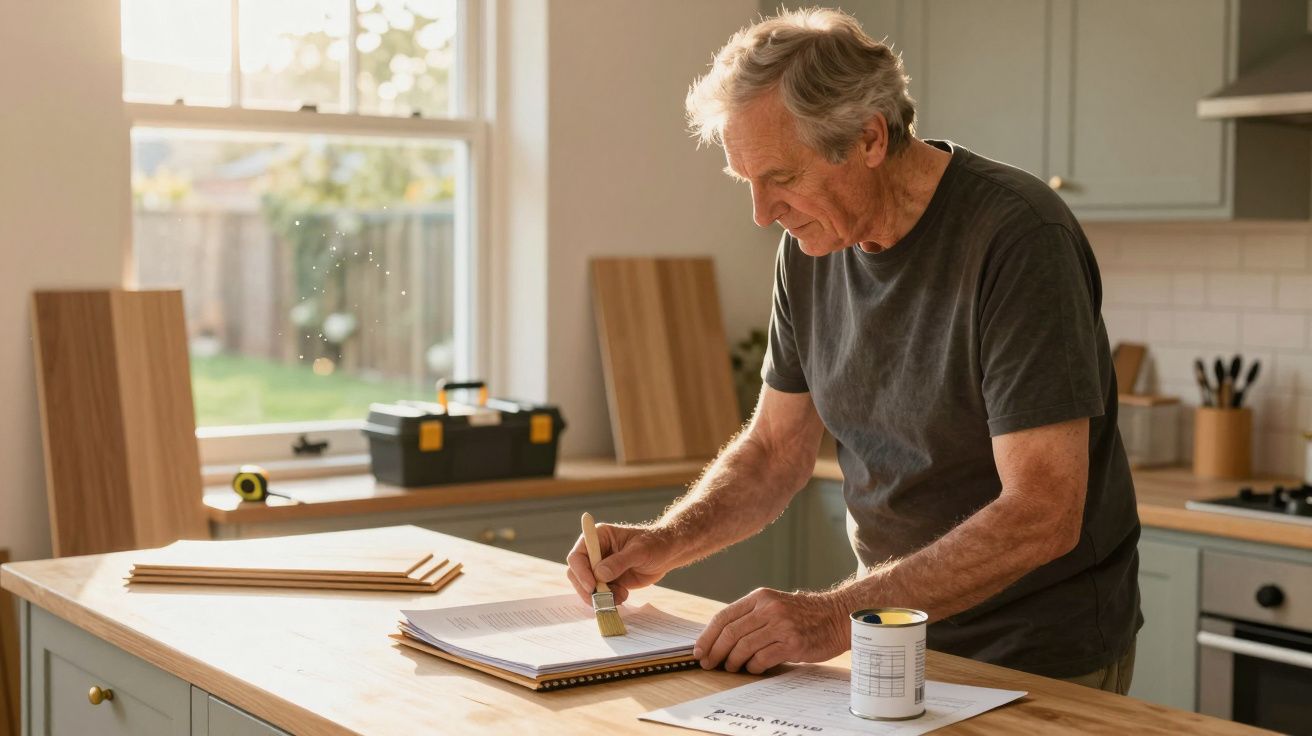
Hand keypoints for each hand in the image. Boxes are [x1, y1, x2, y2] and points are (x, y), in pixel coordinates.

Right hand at [565, 524, 670, 605]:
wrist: (667, 553)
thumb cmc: (654, 544)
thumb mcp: (639, 551)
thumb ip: (619, 562)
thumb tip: (599, 574)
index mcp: (598, 537)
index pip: (578, 556)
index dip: (581, 572)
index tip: (592, 586)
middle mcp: (595, 552)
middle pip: (576, 574)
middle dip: (588, 589)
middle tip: (604, 599)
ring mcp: (600, 567)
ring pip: (586, 587)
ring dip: (600, 596)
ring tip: (621, 596)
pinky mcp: (607, 580)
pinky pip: (599, 594)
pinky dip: (608, 599)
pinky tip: (623, 596)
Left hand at [695, 588, 849, 673]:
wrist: (836, 617)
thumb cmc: (803, 614)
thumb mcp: (774, 605)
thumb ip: (751, 616)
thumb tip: (720, 639)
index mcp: (760, 597)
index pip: (724, 616)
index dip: (707, 636)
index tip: (699, 650)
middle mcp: (769, 609)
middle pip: (730, 632)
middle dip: (715, 651)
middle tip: (709, 663)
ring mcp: (782, 625)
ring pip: (744, 646)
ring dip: (733, 661)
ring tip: (731, 667)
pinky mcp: (793, 643)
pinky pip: (764, 658)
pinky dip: (754, 666)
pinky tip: (753, 668)